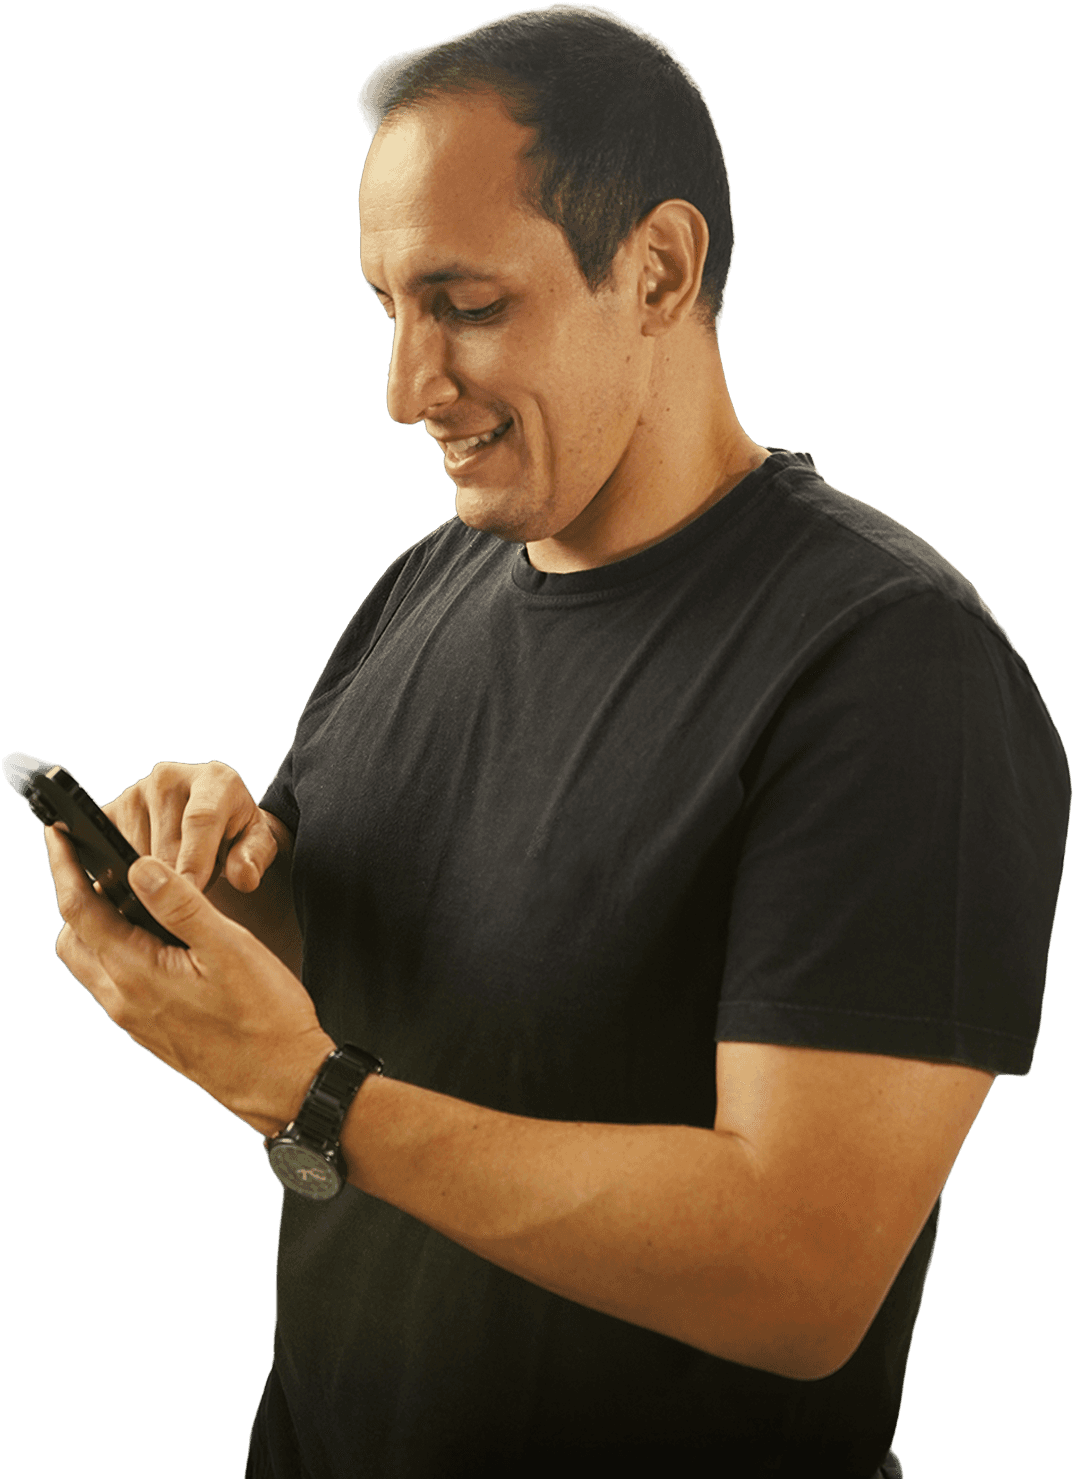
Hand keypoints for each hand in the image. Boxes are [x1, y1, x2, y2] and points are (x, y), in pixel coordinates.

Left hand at [44, 823, 333, 1134]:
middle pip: (74, 940)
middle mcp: (124, 1001)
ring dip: (94, 929)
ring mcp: (135, 1021)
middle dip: (75, 899)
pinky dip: (116, 953)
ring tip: (126, 898)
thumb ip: (181, 904)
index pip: (80, 911)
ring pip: (91, 965)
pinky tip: (153, 941)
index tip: (56, 836)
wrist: (284, 1083)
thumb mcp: (228, 948)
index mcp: (136, 974)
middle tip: (91, 863)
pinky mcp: (151, 1033)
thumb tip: (138, 867)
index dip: (63, 868)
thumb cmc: (265, 1017)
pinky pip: (114, 985)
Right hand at [102, 761, 279, 895]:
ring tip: (174, 889)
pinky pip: (109, 853)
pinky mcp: (109, 812)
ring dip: (152, 881)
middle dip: (176, 882)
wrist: (213, 818)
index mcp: (214, 779)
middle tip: (189, 905)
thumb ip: (255, 858)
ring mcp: (134, 793)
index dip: (195, 860)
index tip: (192, 893)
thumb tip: (244, 876)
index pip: (200, 819)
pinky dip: (126, 878)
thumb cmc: (238, 833)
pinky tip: (145, 888)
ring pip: (135, 855)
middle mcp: (169, 777)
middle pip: (165, 844)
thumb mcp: (259, 844)